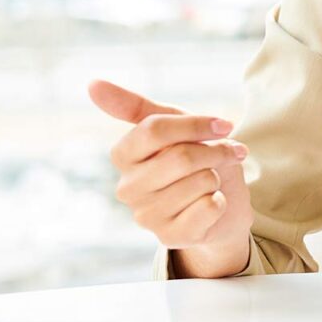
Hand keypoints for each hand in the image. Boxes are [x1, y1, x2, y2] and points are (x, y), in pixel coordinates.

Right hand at [88, 80, 252, 277]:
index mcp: (123, 155)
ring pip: (201, 182)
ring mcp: (145, 216)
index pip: (154, 130)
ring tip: (213, 181)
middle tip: (229, 153)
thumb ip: (134, 106)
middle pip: (181, 157)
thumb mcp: (173, 125)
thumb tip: (92, 83)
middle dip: (216, 152)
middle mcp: (127, 188)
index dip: (196, 124)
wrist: (222, 203)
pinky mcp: (170, 237)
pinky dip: (221, 201)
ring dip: (219, 176)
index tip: (225, 124)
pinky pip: (209, 208)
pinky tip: (212, 205)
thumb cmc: (195, 159)